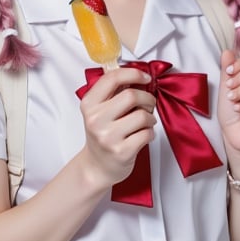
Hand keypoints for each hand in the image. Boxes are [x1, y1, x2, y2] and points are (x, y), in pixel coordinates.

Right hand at [79, 66, 156, 188]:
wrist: (96, 167)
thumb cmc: (102, 135)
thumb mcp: (98, 111)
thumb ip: (112, 92)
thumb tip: (136, 75)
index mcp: (89, 104)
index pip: (112, 78)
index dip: (133, 73)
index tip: (145, 77)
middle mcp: (95, 120)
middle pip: (131, 96)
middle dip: (147, 98)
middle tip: (148, 104)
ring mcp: (108, 137)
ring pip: (143, 116)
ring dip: (150, 118)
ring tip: (145, 123)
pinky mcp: (122, 151)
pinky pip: (147, 134)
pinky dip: (150, 133)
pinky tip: (143, 135)